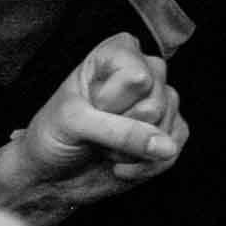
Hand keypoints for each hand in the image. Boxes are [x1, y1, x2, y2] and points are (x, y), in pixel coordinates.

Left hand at [0, 33, 187, 225]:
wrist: (50, 173)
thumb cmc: (52, 136)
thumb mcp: (73, 124)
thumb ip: (118, 130)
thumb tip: (165, 145)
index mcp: (117, 53)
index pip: (138, 77)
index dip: (112, 102)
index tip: (89, 108)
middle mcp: (143, 71)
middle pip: (157, 102)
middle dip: (123, 128)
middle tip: (96, 129)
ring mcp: (158, 102)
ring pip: (167, 126)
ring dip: (131, 150)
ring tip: (105, 146)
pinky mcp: (166, 132)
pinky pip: (175, 148)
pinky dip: (146, 165)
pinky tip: (121, 165)